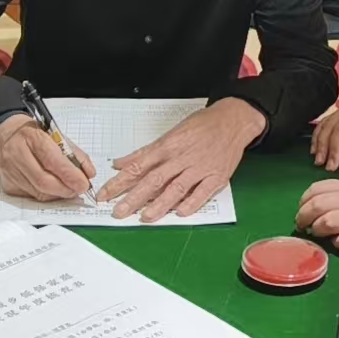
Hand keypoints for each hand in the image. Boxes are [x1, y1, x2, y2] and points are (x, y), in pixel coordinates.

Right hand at [0, 115, 95, 200]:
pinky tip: (53, 189)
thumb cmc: (34, 136)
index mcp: (32, 137)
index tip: (83, 183)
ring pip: (38, 192)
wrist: (5, 137)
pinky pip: (31, 196)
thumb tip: (89, 174)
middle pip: (43, 181)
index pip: (52, 159)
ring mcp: (10, 171)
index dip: (69, 174)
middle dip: (65, 189)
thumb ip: (75, 154)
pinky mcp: (7, 185)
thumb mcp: (56, 136)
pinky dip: (47, 195)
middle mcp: (17, 154)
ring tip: (69, 189)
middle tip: (79, 189)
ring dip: (58, 194)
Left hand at [98, 97, 267, 221]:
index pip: (138, 165)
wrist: (233, 120)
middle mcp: (182, 157)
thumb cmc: (201, 125)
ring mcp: (200, 167)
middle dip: (134, 197)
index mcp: (168, 146)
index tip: (105, 194)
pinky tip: (181, 212)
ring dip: (160, 203)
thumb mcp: (171, 133)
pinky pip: (203, 192)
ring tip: (145, 217)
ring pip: (177, 188)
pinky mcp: (217, 176)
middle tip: (118, 212)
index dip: (120, 181)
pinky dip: (192, 203)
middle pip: (154, 179)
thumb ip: (145, 152)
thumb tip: (120, 163)